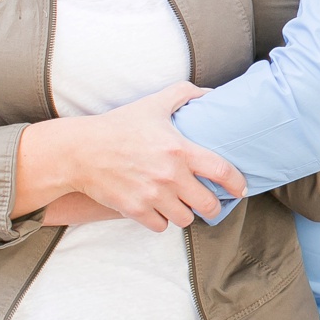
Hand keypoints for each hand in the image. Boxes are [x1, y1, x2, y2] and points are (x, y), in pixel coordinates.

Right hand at [15, 83, 246, 233]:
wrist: (80, 151)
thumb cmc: (119, 126)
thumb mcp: (154, 104)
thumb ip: (184, 94)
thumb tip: (210, 92)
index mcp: (180, 150)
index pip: (222, 171)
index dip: (236, 183)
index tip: (240, 189)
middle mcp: (170, 176)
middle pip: (207, 204)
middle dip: (212, 205)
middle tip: (208, 201)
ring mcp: (152, 195)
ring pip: (186, 219)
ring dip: (186, 213)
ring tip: (181, 204)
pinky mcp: (135, 210)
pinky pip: (161, 227)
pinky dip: (162, 221)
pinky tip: (160, 210)